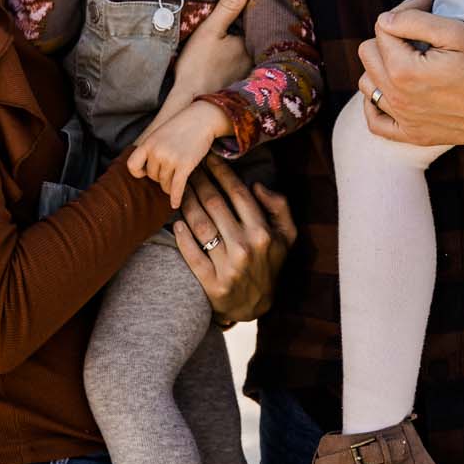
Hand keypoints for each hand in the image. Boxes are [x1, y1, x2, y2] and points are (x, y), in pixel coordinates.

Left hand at [127, 100, 232, 206]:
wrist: (201, 118)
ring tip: (176, 178)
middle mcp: (157, 152)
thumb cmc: (181, 126)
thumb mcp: (160, 134)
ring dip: (169, 185)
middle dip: (160, 176)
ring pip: (164, 183)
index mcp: (148, 143)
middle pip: (152, 176)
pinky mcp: (184, 165)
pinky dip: (176, 198)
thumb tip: (145, 170)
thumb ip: (151, 148)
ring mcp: (170, 158)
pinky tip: (175, 204)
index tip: (145, 173)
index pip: (132, 166)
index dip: (138, 172)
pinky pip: (176, 187)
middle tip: (170, 169)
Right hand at [166, 0, 254, 104]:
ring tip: (240, 30)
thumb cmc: (198, 65)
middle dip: (253, 27)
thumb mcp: (211, 30)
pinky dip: (241, 59)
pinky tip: (231, 55)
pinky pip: (245, 66)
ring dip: (248, 44)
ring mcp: (249, 75)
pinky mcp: (238, 85)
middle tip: (246, 12)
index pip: (259, 22)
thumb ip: (229, 5)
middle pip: (257, 38)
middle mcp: (256, 61)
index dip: (255, 10)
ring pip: (251, 52)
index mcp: (253, 45)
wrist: (188, 102)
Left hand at [172, 155, 296, 326]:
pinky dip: (182, 237)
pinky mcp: (211, 283)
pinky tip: (176, 222)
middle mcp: (245, 247)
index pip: (238, 193)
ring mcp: (227, 267)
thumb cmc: (269, 263)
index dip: (221, 172)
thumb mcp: (287, 236)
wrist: (254, 306)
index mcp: (263, 232)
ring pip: (200, 225)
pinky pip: (191, 254)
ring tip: (178, 188)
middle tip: (187, 166)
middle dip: (199, 180)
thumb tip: (257, 185)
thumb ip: (280, 206)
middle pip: (215, 204)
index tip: (209, 158)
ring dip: (186, 202)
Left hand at [357, 7, 463, 146]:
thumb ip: (413, 20)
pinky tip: (393, 91)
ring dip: (381, 67)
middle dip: (390, 37)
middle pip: (368, 52)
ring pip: (367, 83)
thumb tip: (386, 19)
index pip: (382, 27)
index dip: (406, 12)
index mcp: (404, 70)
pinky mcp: (413, 135)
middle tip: (419, 35)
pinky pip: (375, 121)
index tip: (428, 10)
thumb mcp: (456, 31)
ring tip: (409, 60)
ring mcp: (404, 120)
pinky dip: (377, 104)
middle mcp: (397, 98)